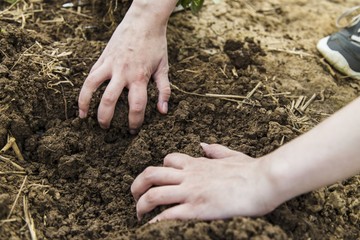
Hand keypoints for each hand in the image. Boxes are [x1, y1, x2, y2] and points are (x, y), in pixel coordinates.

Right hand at [78, 1, 173, 131]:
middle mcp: (122, 72)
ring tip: (83, 117)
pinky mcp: (103, 57)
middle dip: (106, 118)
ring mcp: (110, 64)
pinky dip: (86, 88)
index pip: (136, 106)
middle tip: (106, 129)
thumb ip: (164, 90)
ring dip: (85, 103)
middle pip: (109, 100)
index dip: (134, 121)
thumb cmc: (156, 45)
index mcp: (139, 77)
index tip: (132, 129)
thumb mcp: (163, 68)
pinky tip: (85, 98)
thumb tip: (163, 111)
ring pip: (91, 86)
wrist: (144, 21)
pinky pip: (91, 75)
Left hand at [131, 143, 278, 221]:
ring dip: (140, 205)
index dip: (159, 170)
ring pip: (154, 194)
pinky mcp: (197, 208)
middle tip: (135, 196)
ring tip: (138, 215)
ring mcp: (191, 191)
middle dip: (137, 185)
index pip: (168, 160)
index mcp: (197, 163)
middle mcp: (189, 175)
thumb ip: (215, 150)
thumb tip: (203, 145)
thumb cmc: (251, 170)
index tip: (157, 182)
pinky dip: (155, 222)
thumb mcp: (231, 155)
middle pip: (151, 174)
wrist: (264, 180)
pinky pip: (168, 215)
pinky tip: (149, 228)